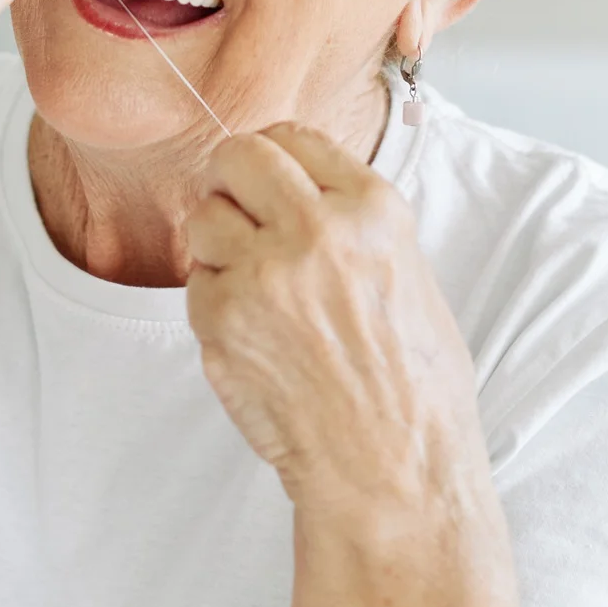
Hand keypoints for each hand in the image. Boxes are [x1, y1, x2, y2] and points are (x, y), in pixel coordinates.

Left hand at [184, 124, 487, 521]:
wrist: (392, 469)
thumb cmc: (412, 387)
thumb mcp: (408, 273)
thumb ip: (352, 221)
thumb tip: (299, 187)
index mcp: (373, 210)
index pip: (295, 137)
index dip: (274, 156)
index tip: (268, 176)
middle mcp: (318, 230)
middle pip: (237, 156)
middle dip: (229, 179)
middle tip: (236, 211)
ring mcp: (265, 273)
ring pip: (203, 217)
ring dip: (217, 246)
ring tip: (254, 290)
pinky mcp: (223, 318)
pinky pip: (195, 283)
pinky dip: (212, 304)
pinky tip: (255, 336)